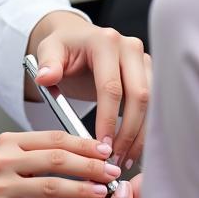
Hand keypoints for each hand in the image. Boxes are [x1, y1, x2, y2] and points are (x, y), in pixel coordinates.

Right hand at [0, 130, 122, 197]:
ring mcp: (2, 187)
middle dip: (90, 165)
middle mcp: (4, 160)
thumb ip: (38, 153)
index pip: (54, 137)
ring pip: (52, 185)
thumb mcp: (7, 159)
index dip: (84, 144)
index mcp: (9, 142)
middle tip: (111, 172)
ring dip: (82, 189)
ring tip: (101, 193)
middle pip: (57, 159)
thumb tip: (81, 153)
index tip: (105, 151)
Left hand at [28, 12, 151, 168]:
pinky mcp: (151, 74)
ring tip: (123, 160)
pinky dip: (144, 130)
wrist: (78, 37)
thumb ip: (47, 64)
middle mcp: (130, 48)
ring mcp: (144, 61)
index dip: (108, 119)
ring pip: (151, 104)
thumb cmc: (64, 46)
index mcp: (106, 42)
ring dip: (140, 135)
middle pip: (139, 96)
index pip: (111, 87)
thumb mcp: (49, 50)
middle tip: (114, 159)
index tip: (102, 147)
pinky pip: (153, 106)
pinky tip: (132, 149)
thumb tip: (45, 78)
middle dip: (129, 132)